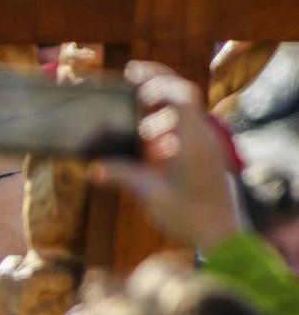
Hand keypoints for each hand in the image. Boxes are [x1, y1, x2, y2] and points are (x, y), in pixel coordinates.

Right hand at [89, 61, 241, 250]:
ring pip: (185, 116)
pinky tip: (151, 148)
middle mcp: (204, 139)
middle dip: (158, 87)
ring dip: (161, 113)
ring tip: (139, 131)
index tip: (133, 78)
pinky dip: (167, 131)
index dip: (159, 81)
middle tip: (131, 83)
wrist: (221, 236)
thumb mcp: (150, 195)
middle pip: (184, 99)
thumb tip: (93, 168)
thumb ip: (122, 176)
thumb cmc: (190, 215)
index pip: (182, 95)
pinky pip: (187, 133)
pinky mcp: (206, 159)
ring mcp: (207, 148)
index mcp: (194, 141)